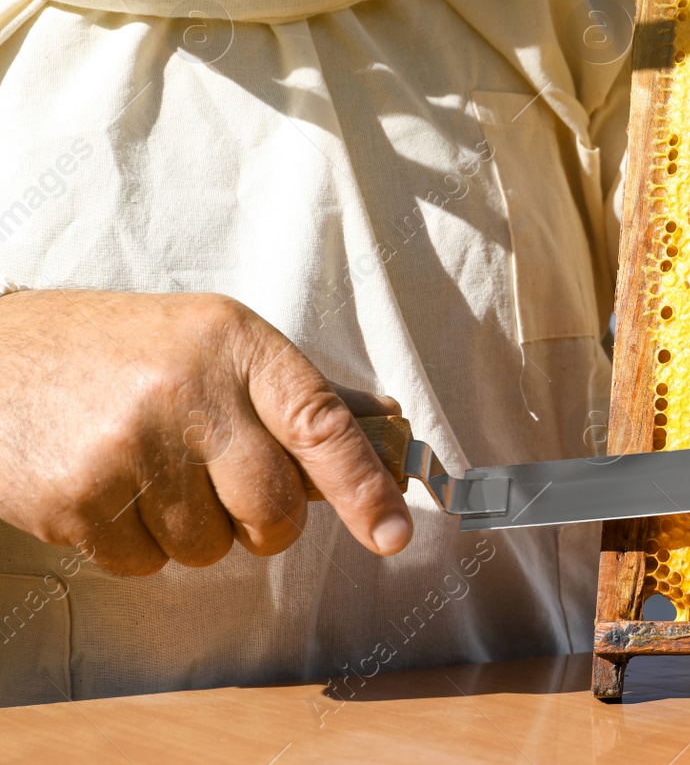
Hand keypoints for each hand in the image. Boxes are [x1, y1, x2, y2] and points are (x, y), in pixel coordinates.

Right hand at [0, 290, 412, 574]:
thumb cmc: (117, 351)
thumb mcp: (212, 341)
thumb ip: (295, 391)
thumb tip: (382, 427)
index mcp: (233, 343)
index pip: (320, 423)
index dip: (364, 485)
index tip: (393, 530)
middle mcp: (187, 393)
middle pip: (275, 507)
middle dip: (266, 522)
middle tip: (231, 494)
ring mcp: (130, 450)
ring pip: (211, 547)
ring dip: (193, 530)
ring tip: (151, 472)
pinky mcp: (79, 502)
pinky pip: (147, 564)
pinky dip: (137, 544)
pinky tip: (110, 490)